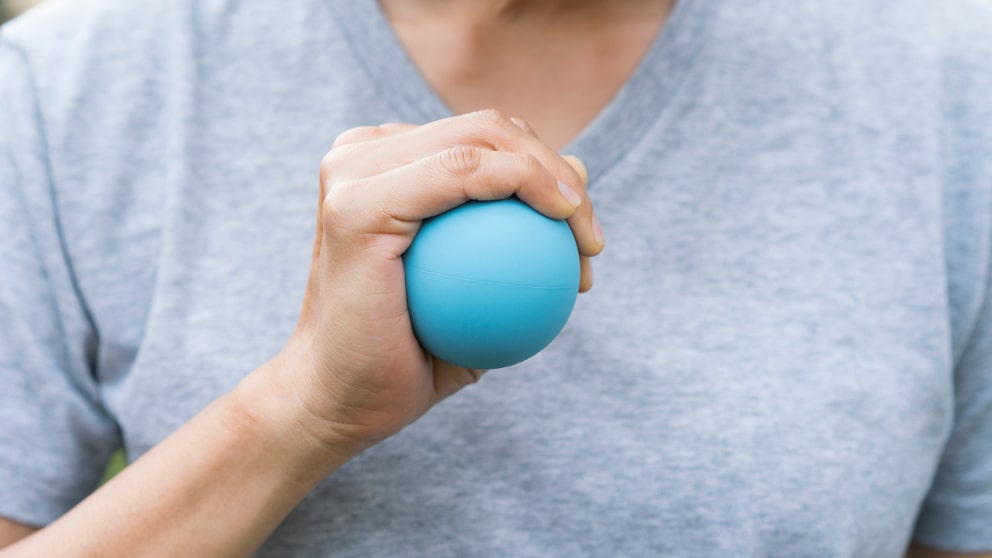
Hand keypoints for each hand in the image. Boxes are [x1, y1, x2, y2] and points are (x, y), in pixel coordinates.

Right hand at [268, 110, 603, 455]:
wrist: (338, 405)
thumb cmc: (408, 357)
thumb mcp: (477, 293)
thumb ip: (520, 231)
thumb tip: (579, 175)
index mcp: (382, 165)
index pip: (484, 140)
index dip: (548, 170)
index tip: (585, 239)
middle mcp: (361, 156)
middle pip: (487, 129)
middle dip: (558, 171)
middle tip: (590, 242)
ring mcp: (352, 175)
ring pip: (480, 138)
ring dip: (550, 179)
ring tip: (585, 244)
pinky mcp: (355, 205)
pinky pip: (461, 173)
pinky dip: (522, 184)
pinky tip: (562, 221)